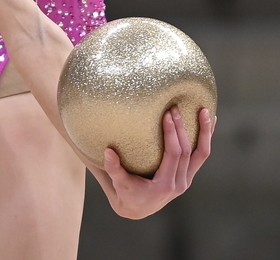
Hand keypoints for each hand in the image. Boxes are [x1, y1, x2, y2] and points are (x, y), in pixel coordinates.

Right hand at [99, 107, 214, 218]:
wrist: (138, 209)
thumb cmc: (126, 193)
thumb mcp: (119, 183)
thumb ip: (113, 169)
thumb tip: (107, 151)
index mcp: (165, 184)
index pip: (173, 154)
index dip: (172, 134)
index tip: (166, 115)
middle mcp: (180, 183)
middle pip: (188, 151)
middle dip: (182, 128)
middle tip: (175, 107)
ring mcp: (187, 179)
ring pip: (201, 154)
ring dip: (205, 132)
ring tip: (205, 111)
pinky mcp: (188, 175)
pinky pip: (201, 155)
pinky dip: (206, 139)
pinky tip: (210, 123)